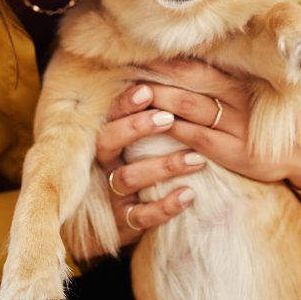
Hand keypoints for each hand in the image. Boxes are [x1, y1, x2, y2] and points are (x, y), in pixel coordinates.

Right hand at [85, 83, 207, 255]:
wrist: (119, 223)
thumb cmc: (140, 169)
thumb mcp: (140, 144)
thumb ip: (152, 116)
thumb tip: (178, 74)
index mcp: (106, 141)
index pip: (109, 116)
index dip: (125, 103)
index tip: (147, 90)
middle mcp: (103, 166)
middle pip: (108, 142)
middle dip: (136, 128)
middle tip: (167, 118)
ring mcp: (112, 196)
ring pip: (129, 178)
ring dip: (163, 166)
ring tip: (197, 159)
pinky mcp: (123, 224)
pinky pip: (142, 217)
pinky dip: (165, 206)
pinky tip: (188, 195)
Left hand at [137, 58, 300, 190]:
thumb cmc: (272, 114)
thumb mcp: (255, 88)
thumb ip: (226, 74)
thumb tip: (186, 57)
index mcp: (241, 78)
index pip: (199, 63)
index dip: (169, 58)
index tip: (141, 51)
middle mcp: (239, 97)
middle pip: (190, 80)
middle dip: (157, 74)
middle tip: (127, 67)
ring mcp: (237, 125)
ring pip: (189, 106)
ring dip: (158, 98)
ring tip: (131, 93)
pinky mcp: (236, 152)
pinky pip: (196, 137)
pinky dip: (172, 129)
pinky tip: (152, 123)